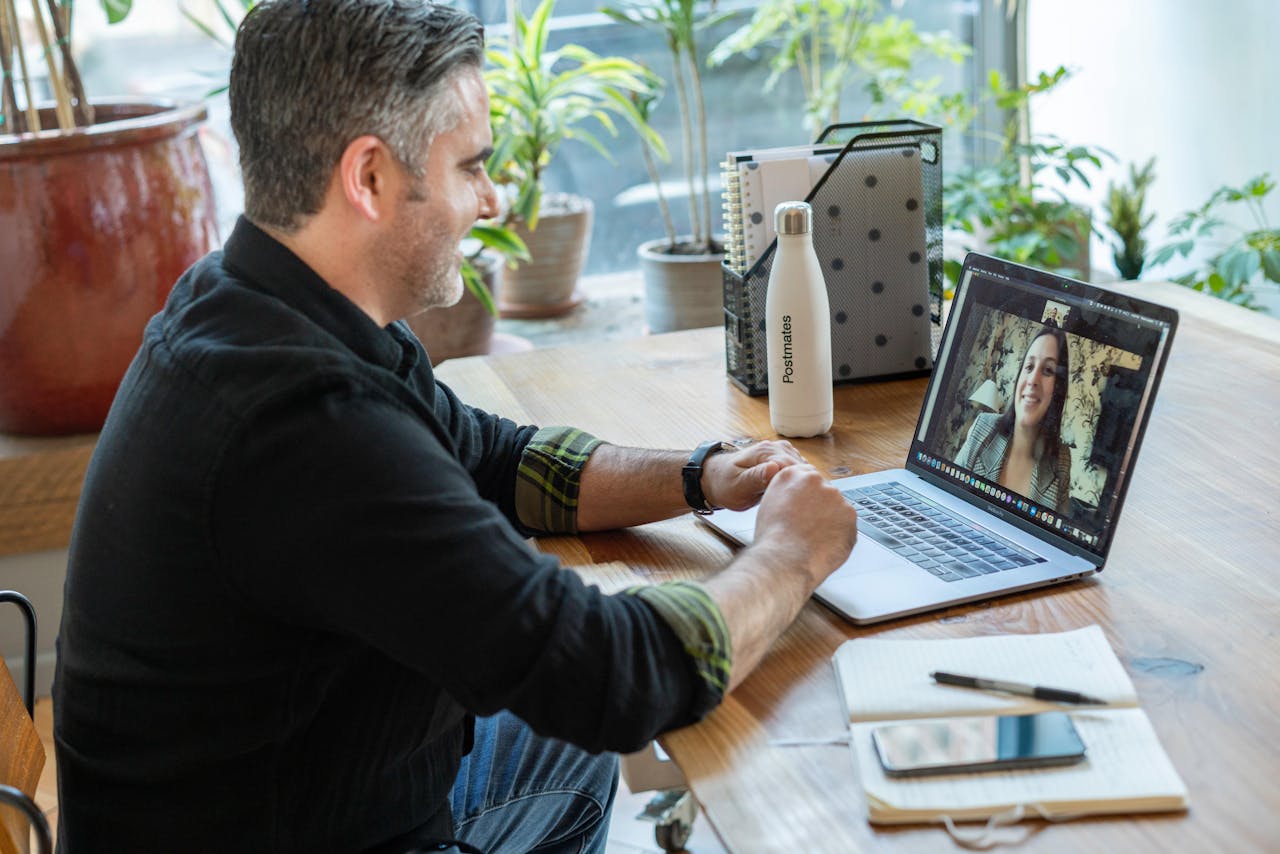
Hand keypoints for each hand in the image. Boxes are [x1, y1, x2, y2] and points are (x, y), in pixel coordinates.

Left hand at [702, 440, 805, 510]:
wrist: (717, 479)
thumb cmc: (725, 484)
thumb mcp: (738, 486)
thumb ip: (756, 477)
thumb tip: (775, 468)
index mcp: (765, 452)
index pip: (793, 467)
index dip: (798, 486)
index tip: (797, 502)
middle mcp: (776, 448)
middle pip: (802, 468)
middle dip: (802, 486)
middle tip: (798, 506)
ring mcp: (781, 452)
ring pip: (803, 469)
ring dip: (802, 484)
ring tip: (796, 502)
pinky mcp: (784, 459)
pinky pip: (799, 471)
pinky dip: (799, 482)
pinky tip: (794, 495)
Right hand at [750, 464, 857, 586]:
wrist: (785, 560)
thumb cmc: (772, 539)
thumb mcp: (769, 505)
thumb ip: (786, 494)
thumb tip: (798, 498)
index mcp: (792, 475)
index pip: (807, 477)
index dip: (807, 495)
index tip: (807, 507)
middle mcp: (815, 480)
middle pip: (824, 491)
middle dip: (820, 507)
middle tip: (809, 527)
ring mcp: (835, 496)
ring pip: (837, 508)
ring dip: (830, 520)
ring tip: (814, 539)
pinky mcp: (850, 514)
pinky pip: (846, 524)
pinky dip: (839, 534)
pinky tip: (824, 544)